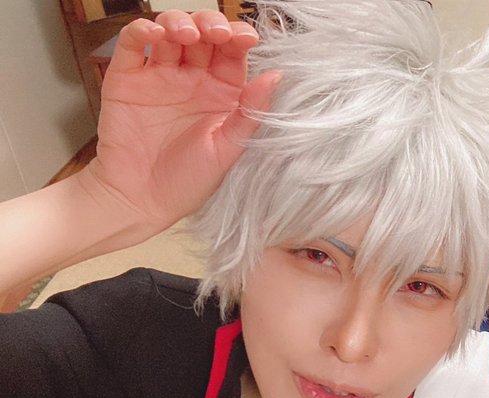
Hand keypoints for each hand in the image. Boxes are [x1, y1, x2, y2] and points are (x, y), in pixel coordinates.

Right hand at [83, 10, 278, 244]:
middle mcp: (192, 79)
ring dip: (178, 22)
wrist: (140, 200)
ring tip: (185, 35)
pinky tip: (153, 34)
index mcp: (222, 93)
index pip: (233, 53)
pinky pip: (132, 44)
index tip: (246, 37)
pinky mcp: (127, 78)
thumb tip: (277, 75)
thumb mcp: (229, 149)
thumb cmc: (188, 181)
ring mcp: (159, 76)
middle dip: (211, 24)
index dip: (239, 37)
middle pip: (203, 34)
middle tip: (215, 33)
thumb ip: (252, 112)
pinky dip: (141, 30)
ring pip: (169, 31)